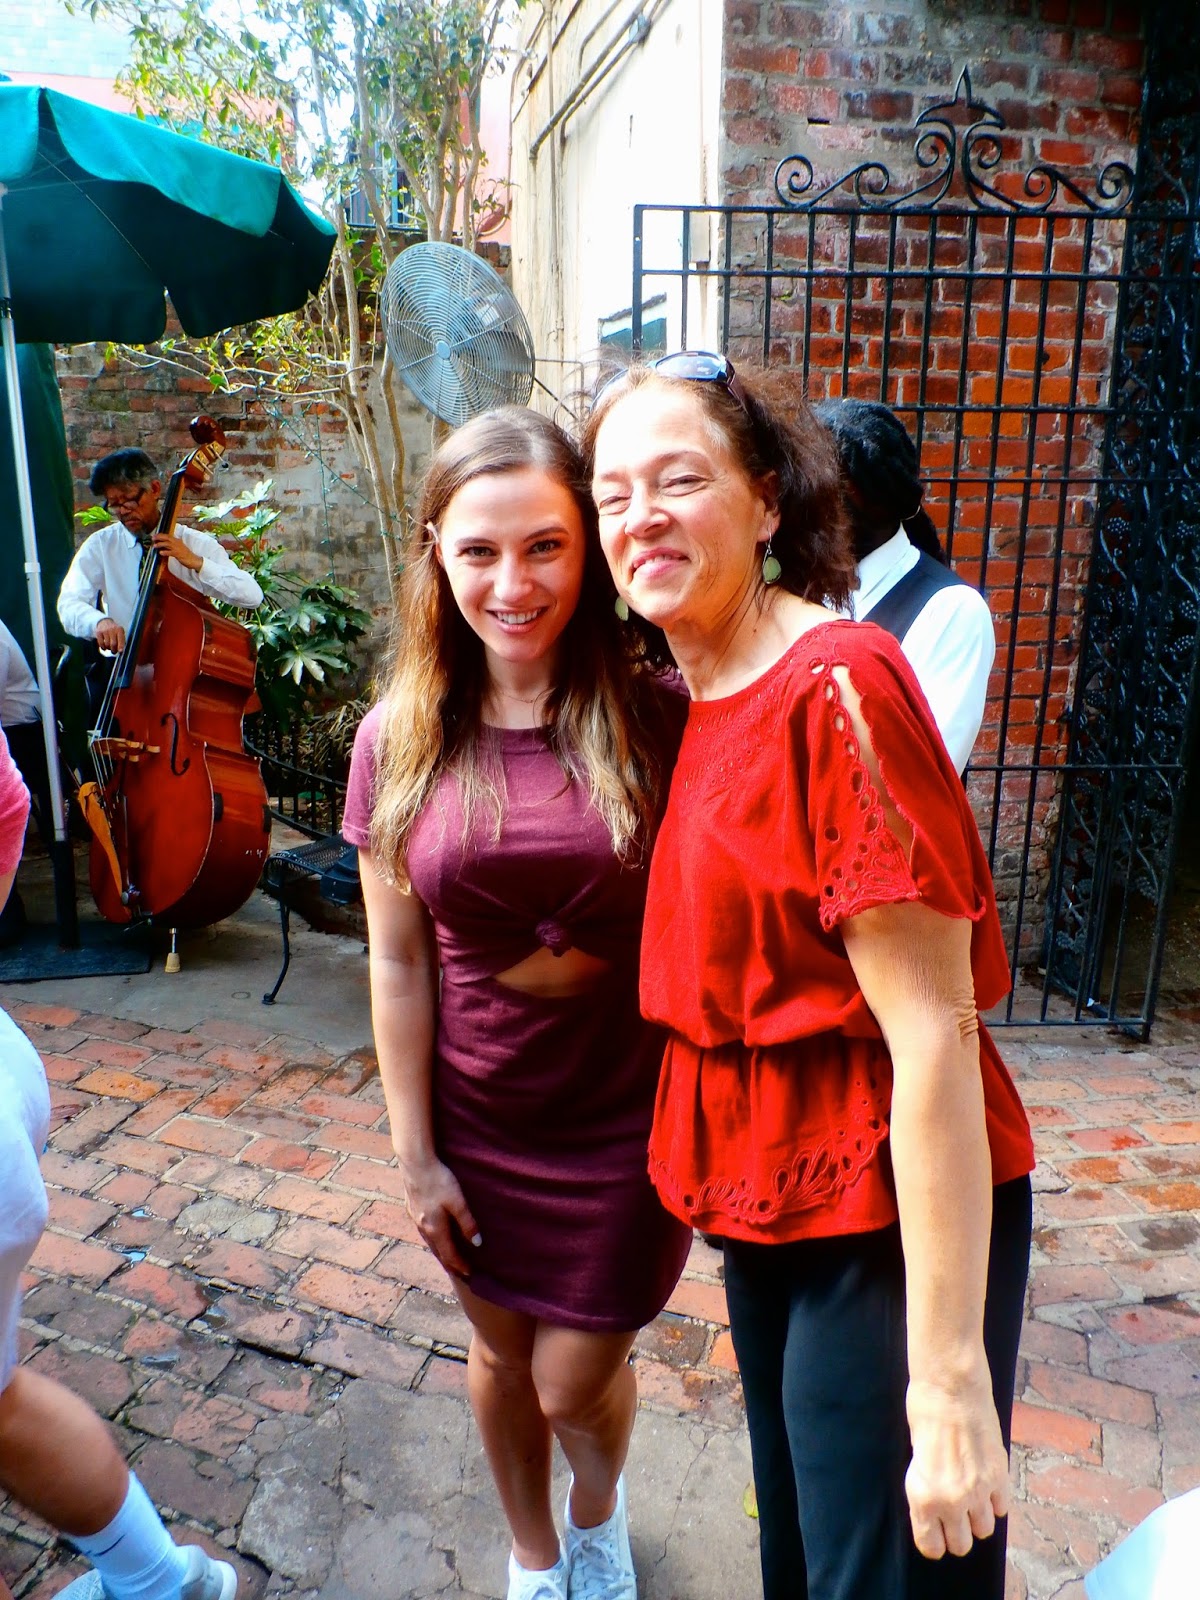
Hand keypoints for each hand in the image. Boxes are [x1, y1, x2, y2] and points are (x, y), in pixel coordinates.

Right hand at [95, 618, 124, 652]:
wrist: (104, 622)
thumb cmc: (114, 631)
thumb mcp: (120, 633)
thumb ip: (122, 641)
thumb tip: (121, 651)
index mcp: (119, 630)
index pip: (121, 639)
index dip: (121, 646)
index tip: (120, 652)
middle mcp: (112, 629)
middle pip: (113, 644)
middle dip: (114, 650)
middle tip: (114, 652)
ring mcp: (105, 631)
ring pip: (107, 644)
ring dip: (108, 648)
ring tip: (109, 647)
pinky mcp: (98, 633)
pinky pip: (101, 643)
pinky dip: (103, 647)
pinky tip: (104, 647)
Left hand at [150, 529, 202, 571]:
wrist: (193, 559)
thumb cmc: (186, 554)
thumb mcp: (179, 547)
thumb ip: (172, 545)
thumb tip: (164, 545)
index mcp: (177, 541)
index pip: (168, 536)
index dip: (160, 535)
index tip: (154, 535)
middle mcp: (177, 543)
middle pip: (167, 538)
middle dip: (159, 537)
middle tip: (153, 538)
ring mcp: (178, 548)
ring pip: (167, 544)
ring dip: (160, 544)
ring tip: (154, 546)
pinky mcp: (178, 554)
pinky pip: (170, 552)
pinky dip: (165, 552)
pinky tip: (160, 553)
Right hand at [397, 1154, 480, 1278]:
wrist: (414, 1163)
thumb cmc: (439, 1181)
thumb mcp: (457, 1202)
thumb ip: (467, 1223)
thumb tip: (477, 1243)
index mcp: (435, 1229)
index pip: (449, 1254)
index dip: (460, 1265)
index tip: (470, 1274)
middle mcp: (423, 1227)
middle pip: (438, 1251)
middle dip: (449, 1262)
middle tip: (460, 1271)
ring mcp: (415, 1218)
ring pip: (429, 1241)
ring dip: (440, 1250)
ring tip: (449, 1256)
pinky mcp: (412, 1208)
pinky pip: (424, 1231)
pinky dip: (433, 1239)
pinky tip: (435, 1233)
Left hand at [905, 1373, 1010, 1559]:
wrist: (949, 1386)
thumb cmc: (924, 1412)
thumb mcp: (914, 1458)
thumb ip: (928, 1488)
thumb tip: (938, 1507)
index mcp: (923, 1497)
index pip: (931, 1546)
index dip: (933, 1540)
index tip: (934, 1531)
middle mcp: (952, 1501)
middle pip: (962, 1545)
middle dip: (956, 1533)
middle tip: (953, 1515)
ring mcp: (979, 1491)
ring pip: (985, 1530)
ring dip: (978, 1518)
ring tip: (970, 1498)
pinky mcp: (999, 1476)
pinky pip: (1002, 1508)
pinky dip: (995, 1501)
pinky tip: (986, 1485)